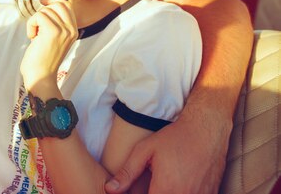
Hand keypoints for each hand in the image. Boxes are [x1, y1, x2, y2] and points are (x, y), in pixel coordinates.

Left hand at [20, 0, 77, 91]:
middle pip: (58, 3)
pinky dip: (31, 25)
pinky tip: (32, 37)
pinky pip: (38, 16)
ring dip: (35, 21)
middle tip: (37, 24)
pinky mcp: (53, 32)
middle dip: (43, 9)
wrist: (40, 76)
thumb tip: (47, 2)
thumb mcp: (53, 37)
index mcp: (73, 30)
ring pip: (45, 10)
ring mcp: (64, 30)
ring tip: (35, 36)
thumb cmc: (42, 58)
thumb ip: (55, 22)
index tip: (42, 2)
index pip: (67, 5)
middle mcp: (71, 29)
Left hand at [105, 110, 230, 193]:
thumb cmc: (174, 138)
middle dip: (154, 193)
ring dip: (168, 193)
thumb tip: (109, 190)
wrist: (207, 130)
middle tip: (152, 185)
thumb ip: (127, 172)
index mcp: (165, 189)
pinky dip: (182, 192)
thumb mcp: (145, 151)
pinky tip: (178, 183)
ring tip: (163, 182)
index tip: (140, 190)